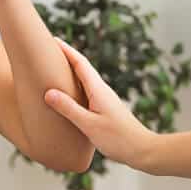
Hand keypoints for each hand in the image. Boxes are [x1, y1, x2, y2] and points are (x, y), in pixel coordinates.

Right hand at [44, 38, 154, 168]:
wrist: (142, 150)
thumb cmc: (118, 139)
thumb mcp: (89, 124)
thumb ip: (69, 108)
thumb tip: (49, 92)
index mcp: (98, 89)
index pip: (80, 63)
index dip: (66, 50)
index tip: (53, 39)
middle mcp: (102, 90)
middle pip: (82, 66)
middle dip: (66, 56)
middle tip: (49, 49)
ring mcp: (104, 98)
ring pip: (85, 78)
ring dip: (71, 70)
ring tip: (55, 68)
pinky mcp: (105, 108)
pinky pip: (86, 90)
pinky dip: (75, 85)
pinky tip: (70, 93)